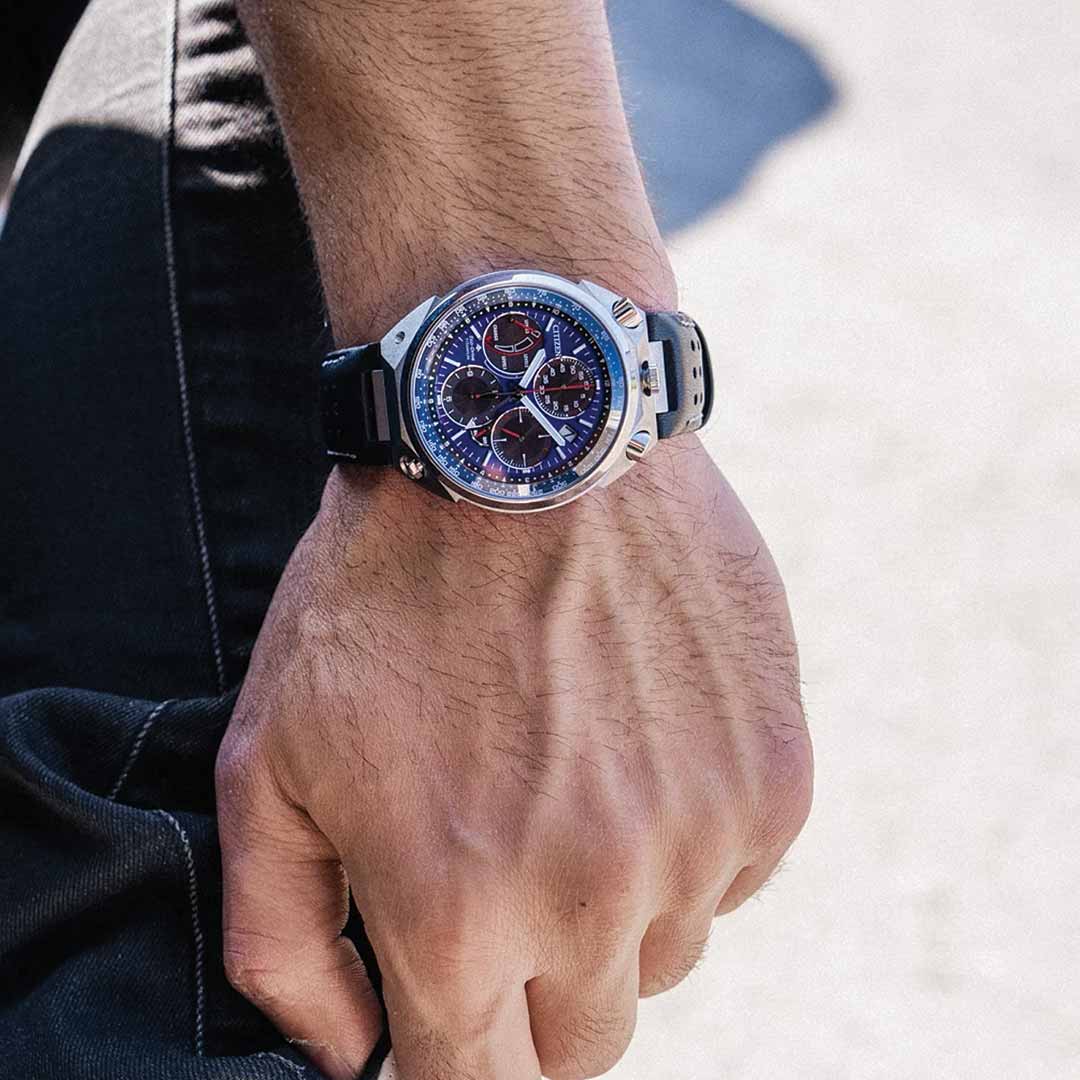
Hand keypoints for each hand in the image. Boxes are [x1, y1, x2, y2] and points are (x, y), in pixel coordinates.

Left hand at [216, 441, 811, 1079]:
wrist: (525, 438)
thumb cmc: (383, 587)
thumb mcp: (270, 755)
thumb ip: (281, 943)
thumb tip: (348, 1056)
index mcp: (455, 913)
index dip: (455, 1053)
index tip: (451, 999)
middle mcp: (594, 898)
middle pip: (582, 1042)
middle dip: (536, 988)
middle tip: (504, 869)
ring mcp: (702, 835)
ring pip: (666, 958)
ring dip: (619, 908)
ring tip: (572, 780)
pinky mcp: (774, 777)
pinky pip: (735, 875)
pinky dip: (688, 837)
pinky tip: (639, 739)